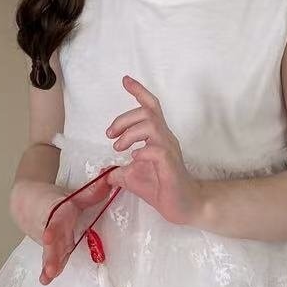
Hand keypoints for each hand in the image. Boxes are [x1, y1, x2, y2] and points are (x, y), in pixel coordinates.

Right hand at [39, 173, 112, 284]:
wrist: (25, 202)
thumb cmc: (51, 199)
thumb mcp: (72, 194)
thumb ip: (92, 191)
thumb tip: (111, 178)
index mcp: (57, 210)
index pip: (57, 217)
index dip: (54, 226)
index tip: (49, 235)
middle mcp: (51, 225)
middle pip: (52, 239)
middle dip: (52, 251)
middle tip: (50, 262)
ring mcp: (49, 239)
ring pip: (50, 251)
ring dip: (50, 262)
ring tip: (49, 274)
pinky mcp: (49, 249)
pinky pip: (49, 259)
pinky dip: (47, 269)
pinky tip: (45, 280)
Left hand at [105, 75, 201, 226]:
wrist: (183, 205)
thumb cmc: (160, 187)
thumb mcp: (132, 177)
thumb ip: (118, 172)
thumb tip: (104, 173)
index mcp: (158, 136)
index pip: (151, 107)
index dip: (139, 91)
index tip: (125, 80)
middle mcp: (165, 138)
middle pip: (147, 112)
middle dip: (124, 119)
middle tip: (110, 135)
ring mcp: (169, 150)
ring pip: (151, 126)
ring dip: (130, 133)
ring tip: (119, 147)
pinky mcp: (170, 165)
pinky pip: (157, 150)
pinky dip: (142, 151)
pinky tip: (134, 159)